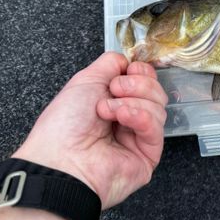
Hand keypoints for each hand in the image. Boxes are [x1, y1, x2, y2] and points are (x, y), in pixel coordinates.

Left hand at [13, 52, 167, 208]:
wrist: (60, 159)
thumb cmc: (64, 125)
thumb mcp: (86, 80)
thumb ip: (111, 63)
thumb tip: (128, 60)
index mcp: (115, 101)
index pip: (146, 79)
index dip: (141, 71)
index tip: (127, 71)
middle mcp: (129, 118)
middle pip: (156, 90)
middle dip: (137, 84)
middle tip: (114, 90)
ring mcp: (140, 137)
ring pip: (159, 106)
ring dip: (133, 102)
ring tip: (108, 111)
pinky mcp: (148, 155)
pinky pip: (157, 127)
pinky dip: (141, 116)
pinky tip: (123, 118)